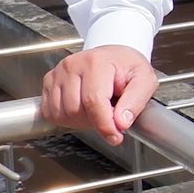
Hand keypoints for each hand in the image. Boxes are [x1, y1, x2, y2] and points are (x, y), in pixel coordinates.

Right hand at [41, 46, 157, 147]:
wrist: (114, 56)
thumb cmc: (128, 67)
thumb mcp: (145, 79)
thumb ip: (136, 101)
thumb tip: (121, 123)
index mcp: (96, 62)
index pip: (94, 101)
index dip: (104, 124)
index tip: (116, 136)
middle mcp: (72, 65)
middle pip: (76, 110)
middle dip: (95, 122)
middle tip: (110, 116)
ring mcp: (57, 74)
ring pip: (62, 114)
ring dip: (80, 122)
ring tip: (98, 110)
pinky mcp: (48, 82)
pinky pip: (51, 113)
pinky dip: (67, 119)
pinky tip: (83, 110)